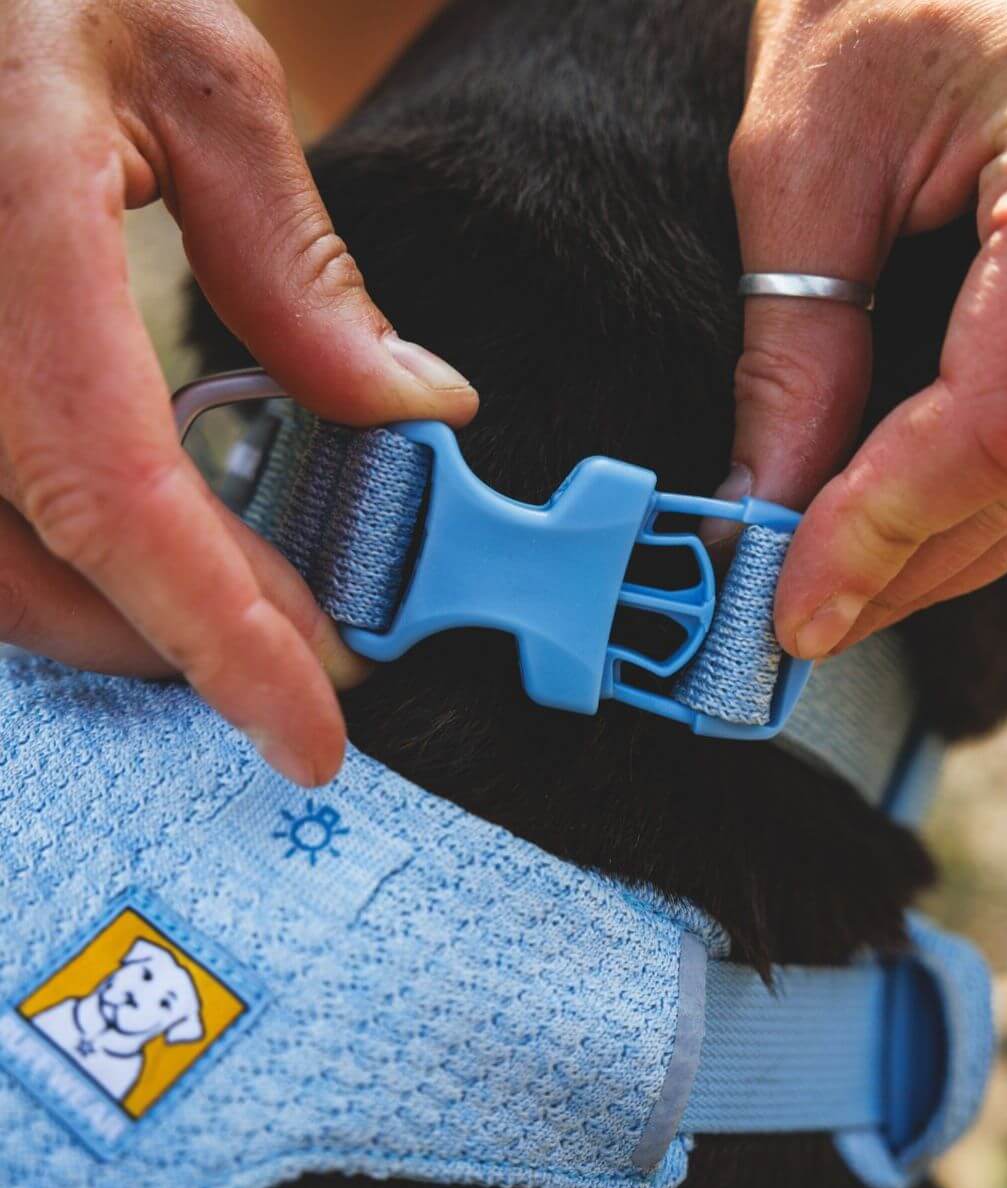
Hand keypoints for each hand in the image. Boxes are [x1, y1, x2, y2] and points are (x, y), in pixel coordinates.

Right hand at [0, 0, 476, 783]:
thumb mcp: (198, 79)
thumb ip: (298, 269)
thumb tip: (415, 410)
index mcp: (11, 238)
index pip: (119, 493)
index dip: (219, 637)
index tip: (312, 739)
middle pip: (44, 562)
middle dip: (187, 641)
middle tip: (312, 656)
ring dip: (124, 614)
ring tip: (246, 612)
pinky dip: (70, 553)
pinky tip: (153, 543)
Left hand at [729, 0, 1006, 658]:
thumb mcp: (804, 162)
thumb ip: (796, 350)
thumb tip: (763, 510)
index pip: (1004, 415)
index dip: (887, 532)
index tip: (792, 605)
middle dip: (910, 562)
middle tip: (800, 620)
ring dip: (955, 550)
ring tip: (845, 591)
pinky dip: (1004, 500)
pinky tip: (919, 531)